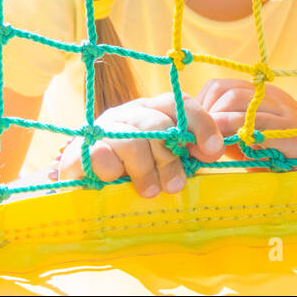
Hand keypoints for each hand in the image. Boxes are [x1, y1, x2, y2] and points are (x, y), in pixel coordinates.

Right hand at [51, 91, 224, 196]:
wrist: (87, 186)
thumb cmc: (134, 175)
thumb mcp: (165, 162)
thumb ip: (187, 155)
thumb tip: (215, 151)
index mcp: (154, 111)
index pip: (181, 104)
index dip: (201, 125)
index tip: (214, 152)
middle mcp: (131, 113)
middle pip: (159, 123)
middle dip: (171, 158)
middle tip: (176, 185)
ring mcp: (105, 128)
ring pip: (133, 140)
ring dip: (146, 170)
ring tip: (150, 192)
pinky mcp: (82, 148)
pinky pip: (102, 154)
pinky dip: (114, 171)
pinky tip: (116, 182)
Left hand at [196, 78, 296, 162]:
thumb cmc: (288, 159)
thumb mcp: (251, 145)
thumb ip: (229, 136)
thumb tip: (195, 137)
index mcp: (263, 96)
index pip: (221, 86)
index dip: (203, 106)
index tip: (194, 131)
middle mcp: (273, 97)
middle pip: (227, 90)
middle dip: (207, 115)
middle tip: (198, 142)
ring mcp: (285, 110)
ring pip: (239, 101)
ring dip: (218, 124)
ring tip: (212, 147)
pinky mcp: (294, 129)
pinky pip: (258, 124)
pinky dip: (238, 134)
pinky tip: (231, 151)